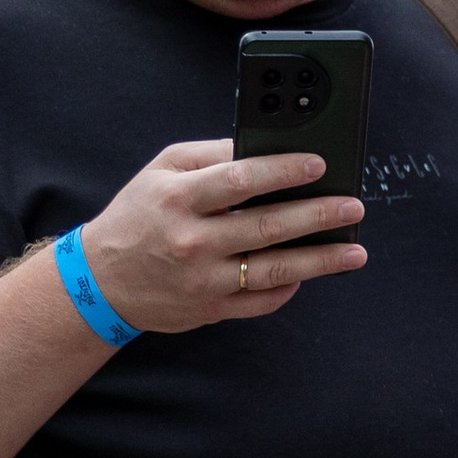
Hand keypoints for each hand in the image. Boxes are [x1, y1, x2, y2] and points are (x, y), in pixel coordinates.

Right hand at [78, 140, 367, 334]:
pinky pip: (263, 301)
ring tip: (355, 251)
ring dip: (321, 261)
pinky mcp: (213, 309)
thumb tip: (263, 148)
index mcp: (179, 199)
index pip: (240, 181)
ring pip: (274, 270)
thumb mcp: (162, 172)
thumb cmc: (139, 216)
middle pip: (266, 227)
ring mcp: (205, 280)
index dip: (283, 171)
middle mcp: (193, 241)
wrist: (103, 280)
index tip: (318, 164)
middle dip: (316, 216)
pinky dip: (290, 287)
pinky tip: (311, 273)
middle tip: (353, 206)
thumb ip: (210, 156)